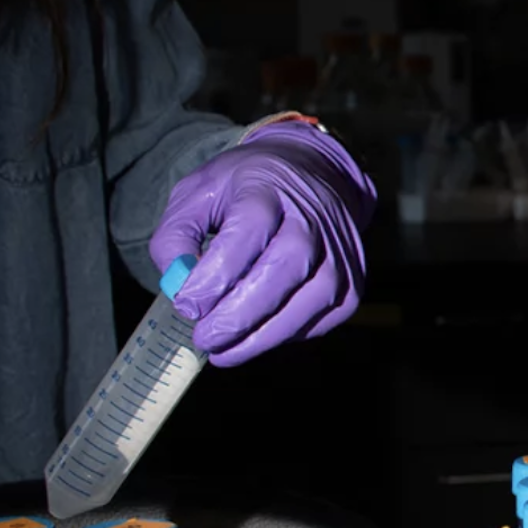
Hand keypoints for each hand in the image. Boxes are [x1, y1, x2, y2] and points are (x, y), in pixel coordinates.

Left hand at [150, 120, 376, 366]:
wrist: (315, 175)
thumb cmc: (247, 189)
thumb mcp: (198, 193)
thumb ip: (176, 236)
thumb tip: (176, 285)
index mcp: (267, 189)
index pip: (248, 231)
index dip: (216, 274)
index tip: (186, 307)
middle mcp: (311, 218)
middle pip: (284, 269)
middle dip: (241, 314)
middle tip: (205, 339)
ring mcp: (338, 251)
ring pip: (310, 300)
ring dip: (265, 335)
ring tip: (225, 352)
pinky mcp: (352, 280)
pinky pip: (325, 317)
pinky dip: (290, 334)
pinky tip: (259, 335)